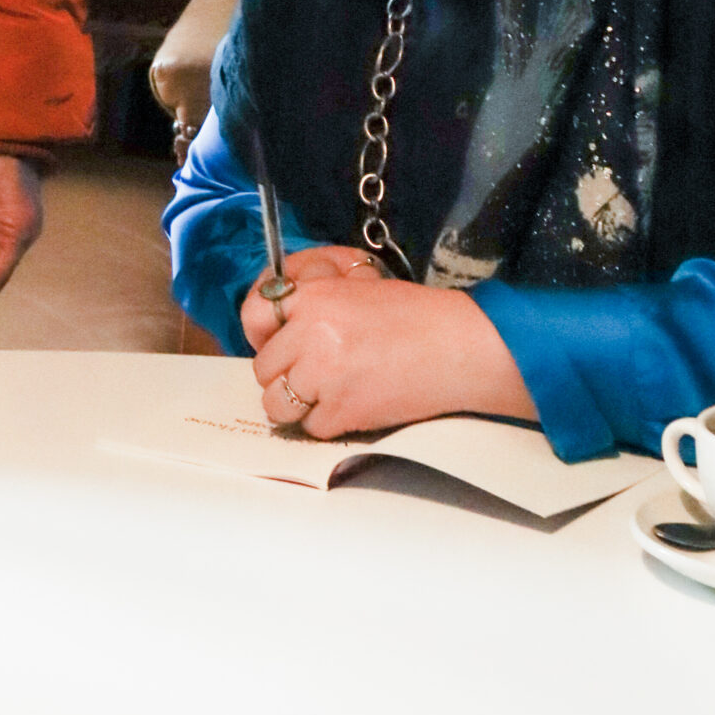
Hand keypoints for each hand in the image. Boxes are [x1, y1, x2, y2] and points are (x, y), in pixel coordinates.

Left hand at [243, 261, 537, 439]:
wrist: (459, 347)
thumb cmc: (416, 315)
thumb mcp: (357, 287)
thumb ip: (312, 302)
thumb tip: (277, 326)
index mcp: (314, 297)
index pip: (254, 315)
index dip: (264, 334)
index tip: (278, 344)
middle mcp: (310, 334)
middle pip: (264, 368)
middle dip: (285, 374)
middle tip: (315, 373)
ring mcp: (323, 375)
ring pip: (277, 404)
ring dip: (298, 404)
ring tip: (329, 394)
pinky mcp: (341, 411)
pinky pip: (311, 427)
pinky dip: (329, 422)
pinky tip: (354, 404)